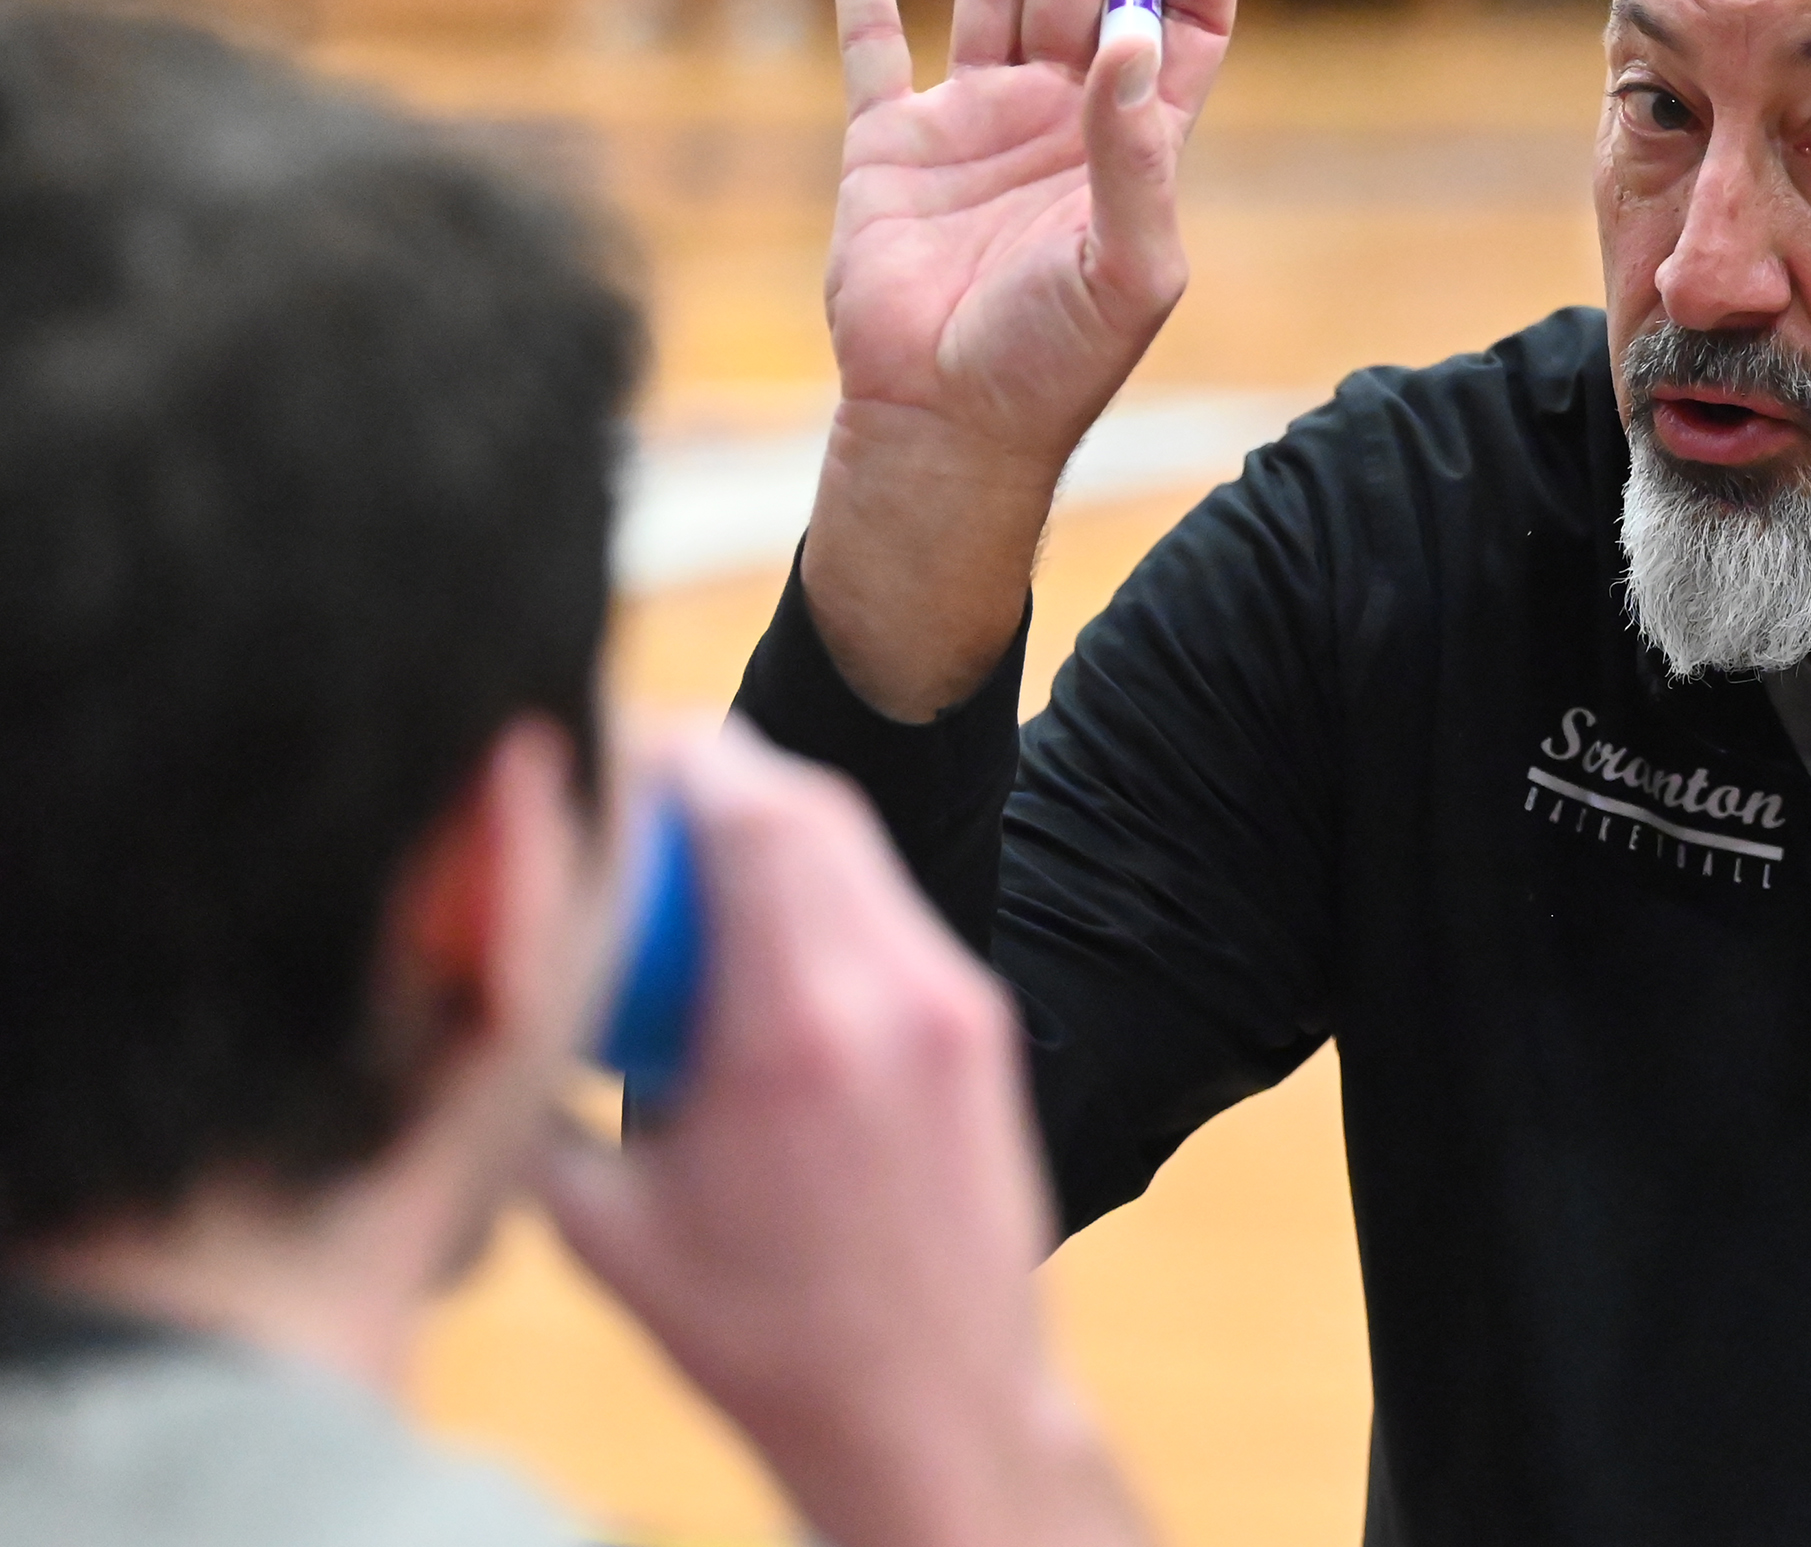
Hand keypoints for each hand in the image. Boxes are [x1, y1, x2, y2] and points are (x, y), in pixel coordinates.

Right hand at [542, 728, 1149, 1546]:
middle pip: (811, 805)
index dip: (672, 756)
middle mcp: (896, 992)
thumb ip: (535, 1095)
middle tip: (633, 794)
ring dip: (771, 832)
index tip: (604, 756)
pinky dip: (819, 897)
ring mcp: (956, 1003)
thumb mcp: (605, 1225)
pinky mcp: (983, 1025)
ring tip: (685, 872)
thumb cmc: (765, 1337)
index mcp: (800, 1027)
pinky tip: (755, 950)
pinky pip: (890, 915)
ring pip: (858, 853)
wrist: (934, 1408)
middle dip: (716, 777)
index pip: (748, 810)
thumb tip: (472, 996)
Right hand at [806, 0, 1240, 717]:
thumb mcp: (1128, 268)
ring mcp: (973, 124)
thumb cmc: (1053, 364)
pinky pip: (874, 45)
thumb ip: (1137, 156)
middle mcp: (1059, 117)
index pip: (1181, 23)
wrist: (942, 425)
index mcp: (1134, 143)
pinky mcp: (889, 147)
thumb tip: (1137, 39)